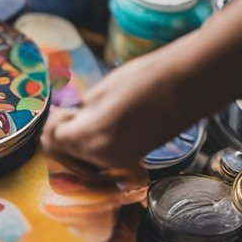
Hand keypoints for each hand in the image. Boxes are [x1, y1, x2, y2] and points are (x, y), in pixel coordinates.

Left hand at [41, 43, 196, 171]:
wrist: (188, 85)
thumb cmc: (144, 80)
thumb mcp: (100, 92)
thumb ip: (81, 112)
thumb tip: (73, 119)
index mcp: (90, 140)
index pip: (53, 140)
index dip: (55, 122)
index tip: (67, 108)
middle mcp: (103, 158)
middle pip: (65, 155)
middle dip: (64, 136)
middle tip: (74, 114)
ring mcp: (120, 161)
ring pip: (83, 159)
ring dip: (80, 143)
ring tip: (93, 118)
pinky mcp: (135, 158)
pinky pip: (103, 157)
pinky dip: (98, 145)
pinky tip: (109, 124)